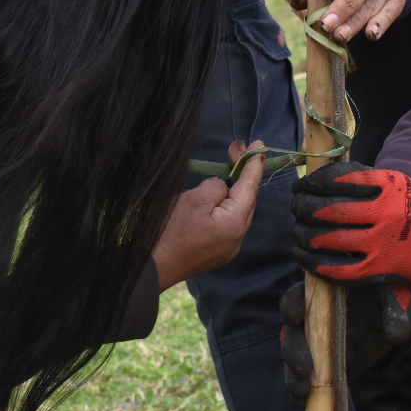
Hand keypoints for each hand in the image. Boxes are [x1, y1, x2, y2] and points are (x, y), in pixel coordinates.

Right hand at [153, 140, 265, 289]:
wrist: (151, 267)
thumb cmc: (169, 232)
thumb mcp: (193, 200)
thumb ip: (215, 187)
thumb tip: (222, 187)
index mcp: (235, 222)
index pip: (250, 186)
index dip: (254, 162)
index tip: (259, 144)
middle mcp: (238, 237)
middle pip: (247, 198)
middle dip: (243, 172)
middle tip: (237, 148)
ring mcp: (228, 246)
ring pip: (237, 210)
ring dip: (234, 188)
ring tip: (227, 166)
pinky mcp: (217, 251)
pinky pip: (227, 221)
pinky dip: (225, 204)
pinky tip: (217, 194)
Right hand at [279, 277, 410, 409]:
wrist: (390, 318)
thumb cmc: (388, 300)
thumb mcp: (398, 298)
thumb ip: (397, 310)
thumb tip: (396, 335)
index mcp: (323, 294)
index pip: (298, 297)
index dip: (292, 305)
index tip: (296, 316)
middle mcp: (311, 319)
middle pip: (292, 332)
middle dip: (293, 349)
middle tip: (304, 368)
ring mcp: (313, 345)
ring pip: (292, 358)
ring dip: (292, 375)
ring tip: (302, 390)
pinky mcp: (320, 367)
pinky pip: (302, 380)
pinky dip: (298, 392)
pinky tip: (301, 402)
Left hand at [291, 163, 410, 282]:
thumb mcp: (394, 181)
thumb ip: (359, 178)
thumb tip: (315, 176)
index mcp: (388, 186)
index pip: (337, 180)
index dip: (311, 183)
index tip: (301, 185)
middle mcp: (385, 214)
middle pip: (327, 210)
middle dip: (302, 207)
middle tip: (296, 205)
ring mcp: (382, 244)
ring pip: (327, 240)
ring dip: (302, 234)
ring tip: (297, 228)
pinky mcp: (379, 270)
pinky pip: (338, 269)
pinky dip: (314, 263)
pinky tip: (303, 254)